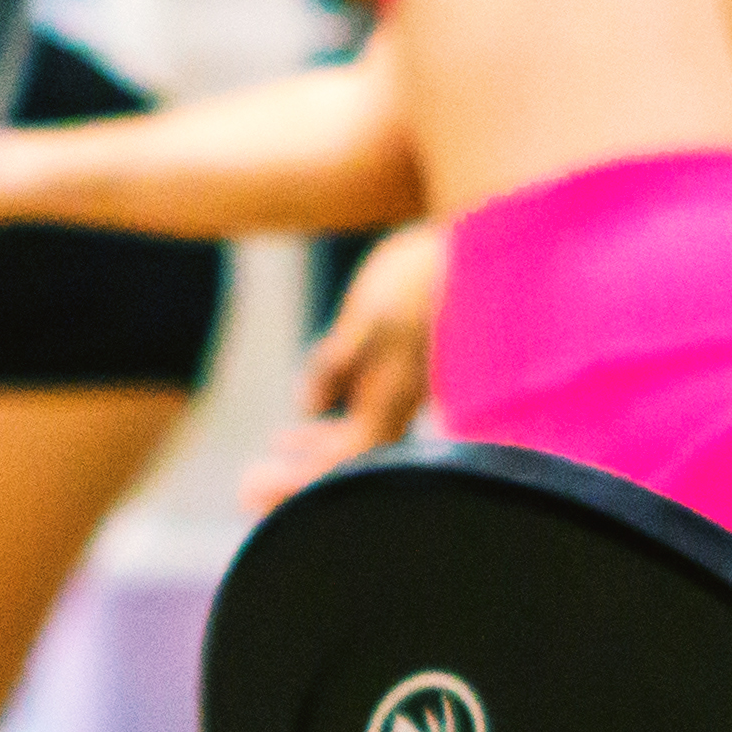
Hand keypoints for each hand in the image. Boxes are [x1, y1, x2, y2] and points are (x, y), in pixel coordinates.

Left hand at [247, 220, 445, 504]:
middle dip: (298, 480)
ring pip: (356, 438)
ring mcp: (404, 386)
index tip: (251, 492)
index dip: (296, 484)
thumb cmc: (428, 273)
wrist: (483, 239)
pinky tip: (310, 411)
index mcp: (392, 398)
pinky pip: (364, 410)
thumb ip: (338, 359)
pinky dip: (331, 421)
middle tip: (248, 492)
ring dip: (313, 453)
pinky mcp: (406, 366)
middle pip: (347, 463)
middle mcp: (400, 402)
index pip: (341, 464)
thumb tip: (306, 404)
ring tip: (274, 455)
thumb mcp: (373, 313)